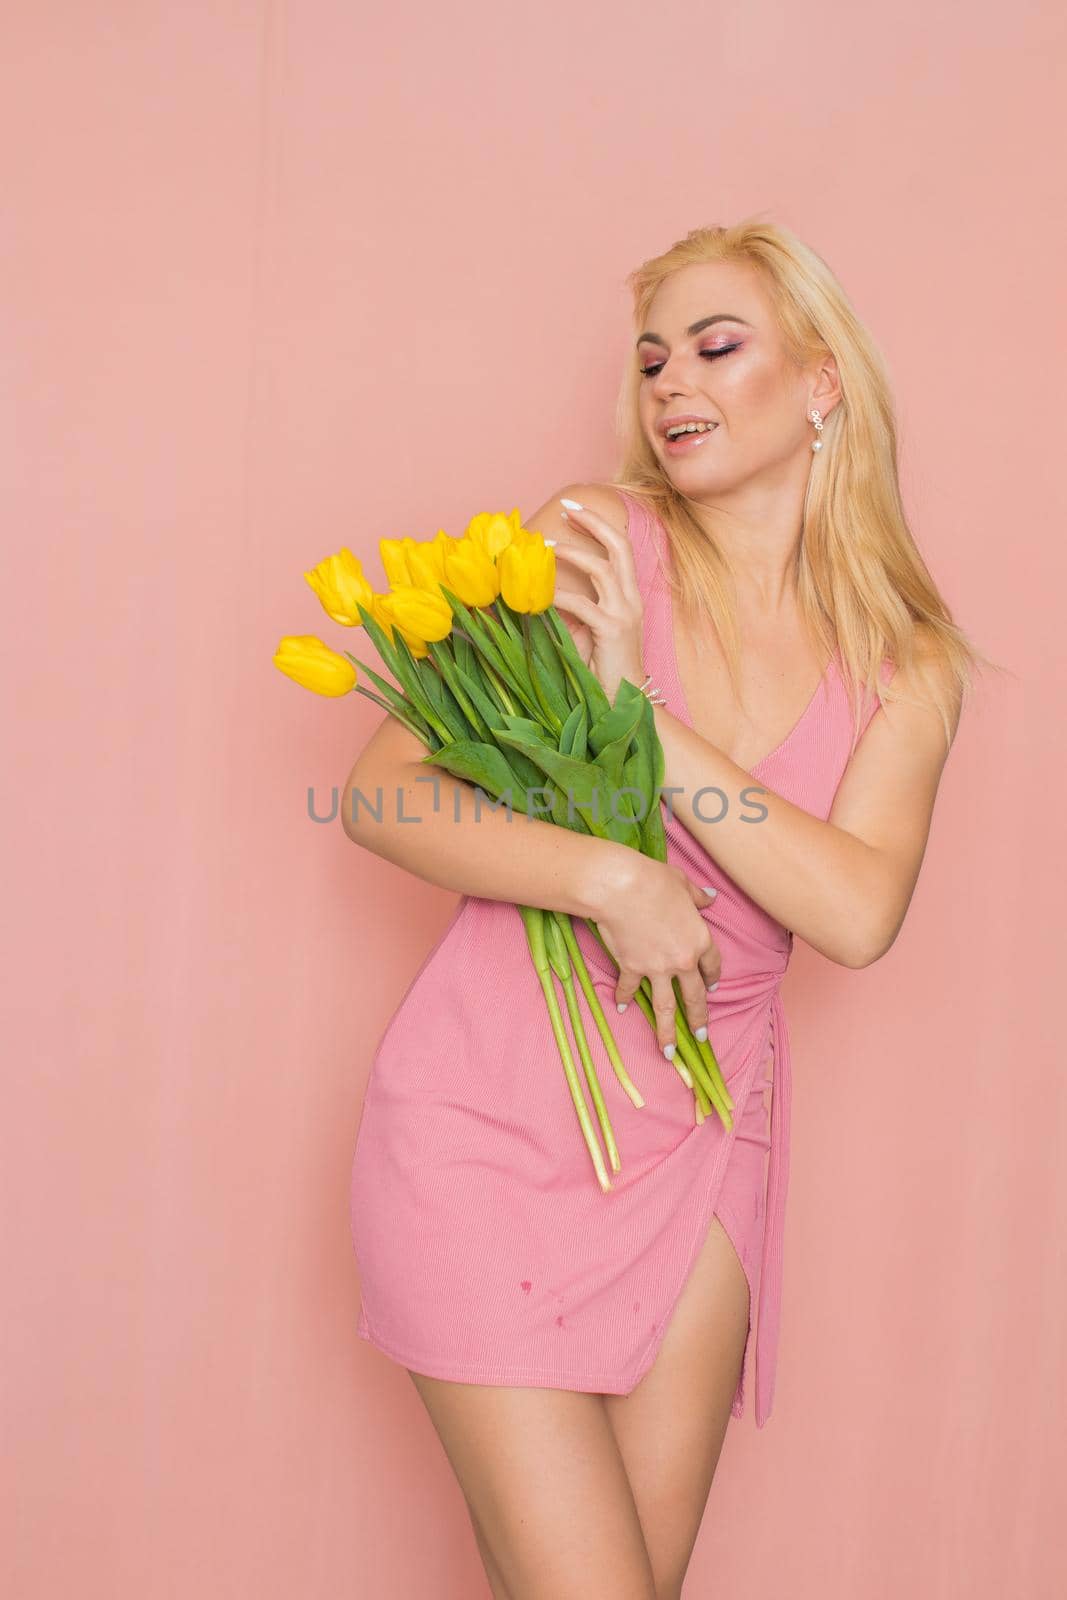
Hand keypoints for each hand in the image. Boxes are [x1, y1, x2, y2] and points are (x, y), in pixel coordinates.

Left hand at [551, 499, 646, 702]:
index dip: (599, 526)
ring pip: (603, 568)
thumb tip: (539, 591)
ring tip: (547, 547)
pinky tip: (539, 596)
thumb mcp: (589, 633)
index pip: (620, 550)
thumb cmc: (603, 671)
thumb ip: (574, 610)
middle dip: (594, 523)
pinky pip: (583, 605)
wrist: (624, 704)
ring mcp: (624, 614)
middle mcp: (631, 600)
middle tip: (568, 507)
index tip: (574, 511)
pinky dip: (559, 596)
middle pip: (619, 547)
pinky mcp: (612, 631)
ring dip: (574, 553)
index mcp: (629, 597)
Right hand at [593, 855, 721, 1058]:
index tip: (712, 987)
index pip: (712, 965)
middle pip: (694, 996)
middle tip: (701, 1036)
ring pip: (665, 1007)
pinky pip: (630, 988)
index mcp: (700, 940)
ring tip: (669, 1052)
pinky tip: (622, 1008)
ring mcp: (657, 968)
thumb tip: (711, 897)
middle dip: (698, 1019)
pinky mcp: (632, 968)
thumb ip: (698, 896)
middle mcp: (682, 960)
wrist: (621, 889)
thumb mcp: (683, 884)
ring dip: (666, 1032)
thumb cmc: (654, 881)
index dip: (712, 977)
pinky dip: (625, 998)